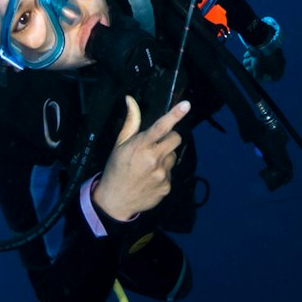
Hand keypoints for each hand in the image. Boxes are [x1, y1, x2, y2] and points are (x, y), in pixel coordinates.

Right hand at [92, 96, 189, 221]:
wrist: (114, 201)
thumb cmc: (116, 169)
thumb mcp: (119, 145)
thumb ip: (130, 122)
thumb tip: (130, 100)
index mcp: (140, 147)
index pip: (160, 127)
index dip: (175, 115)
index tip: (186, 105)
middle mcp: (153, 159)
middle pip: (176, 138)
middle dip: (169, 138)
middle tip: (156, 145)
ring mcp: (161, 174)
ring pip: (173, 156)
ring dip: (165, 157)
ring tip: (149, 165)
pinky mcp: (167, 186)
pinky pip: (171, 172)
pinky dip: (163, 173)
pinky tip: (150, 178)